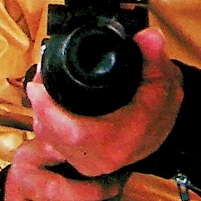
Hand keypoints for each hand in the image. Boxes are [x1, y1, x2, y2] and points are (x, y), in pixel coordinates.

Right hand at [4, 135, 121, 200]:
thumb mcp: (60, 153)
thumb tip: (114, 157)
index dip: (85, 163)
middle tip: (113, 193)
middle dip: (90, 194)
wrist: (26, 196)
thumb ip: (78, 152)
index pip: (54, 156)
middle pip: (51, 189)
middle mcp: (16, 181)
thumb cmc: (53, 173)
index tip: (108, 167)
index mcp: (28, 155)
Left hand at [27, 28, 183, 177]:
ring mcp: (87, 163)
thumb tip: (149, 37)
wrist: (163, 128)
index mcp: (119, 142)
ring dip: (40, 111)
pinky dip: (46, 119)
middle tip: (40, 76)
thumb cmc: (161, 107)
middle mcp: (100, 159)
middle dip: (40, 103)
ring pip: (47, 137)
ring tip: (43, 85)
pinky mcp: (79, 159)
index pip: (73, 133)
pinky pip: (51, 140)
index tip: (37, 86)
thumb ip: (152, 57)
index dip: (49, 110)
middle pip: (52, 133)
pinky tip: (49, 102)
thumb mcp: (162, 78)